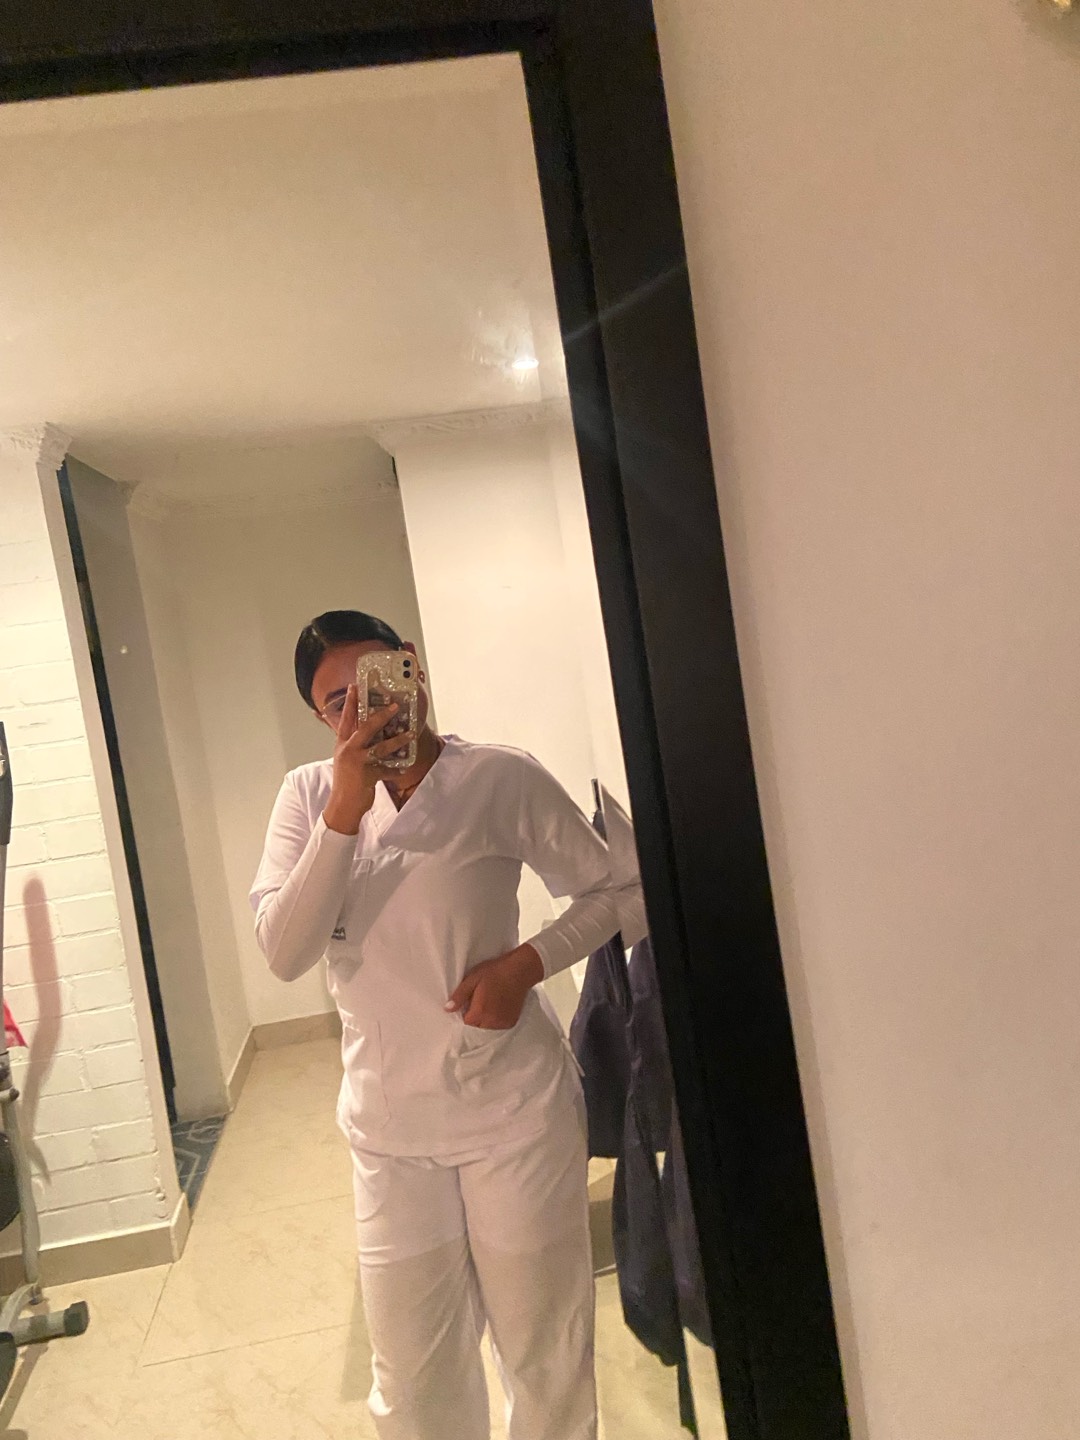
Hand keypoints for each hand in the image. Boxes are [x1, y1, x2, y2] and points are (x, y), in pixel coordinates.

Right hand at [323, 685, 414, 834]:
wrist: (342, 806)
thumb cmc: (346, 781)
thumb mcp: (345, 759)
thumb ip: (352, 744)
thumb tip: (362, 732)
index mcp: (342, 744)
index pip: (345, 719)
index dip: (349, 702)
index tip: (354, 686)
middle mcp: (348, 751)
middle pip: (365, 728)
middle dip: (381, 716)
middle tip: (394, 706)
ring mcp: (358, 763)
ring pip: (381, 747)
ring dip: (398, 740)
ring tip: (410, 734)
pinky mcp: (368, 776)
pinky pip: (387, 770)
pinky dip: (396, 770)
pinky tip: (404, 768)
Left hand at [445, 945, 544, 1029]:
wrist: (520, 971)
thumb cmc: (495, 972)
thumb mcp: (473, 979)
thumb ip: (459, 995)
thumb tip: (447, 1009)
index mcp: (480, 1011)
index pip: (466, 1021)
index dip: (465, 1011)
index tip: (469, 1000)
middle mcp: (492, 1021)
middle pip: (476, 1027)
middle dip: (475, 1016)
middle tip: (479, 1000)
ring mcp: (503, 1023)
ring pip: (487, 1028)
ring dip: (485, 1019)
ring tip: (490, 1002)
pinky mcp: (512, 1022)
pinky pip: (498, 1026)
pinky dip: (496, 1020)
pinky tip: (498, 1007)